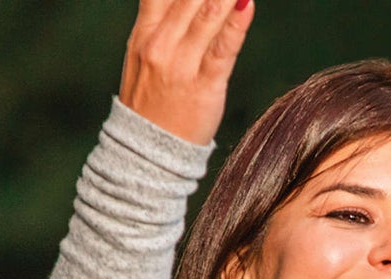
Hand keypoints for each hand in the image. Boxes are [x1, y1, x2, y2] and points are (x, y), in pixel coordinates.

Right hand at [119, 0, 255, 146]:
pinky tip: (246, 3)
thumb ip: (162, 21)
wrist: (146, 152)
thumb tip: (187, 2)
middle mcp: (161, 41)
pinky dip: (236, 23)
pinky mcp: (204, 85)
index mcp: (145, 30)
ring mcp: (182, 63)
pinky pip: (223, 48)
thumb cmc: (152, 102)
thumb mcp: (145, 53)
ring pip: (207, 13)